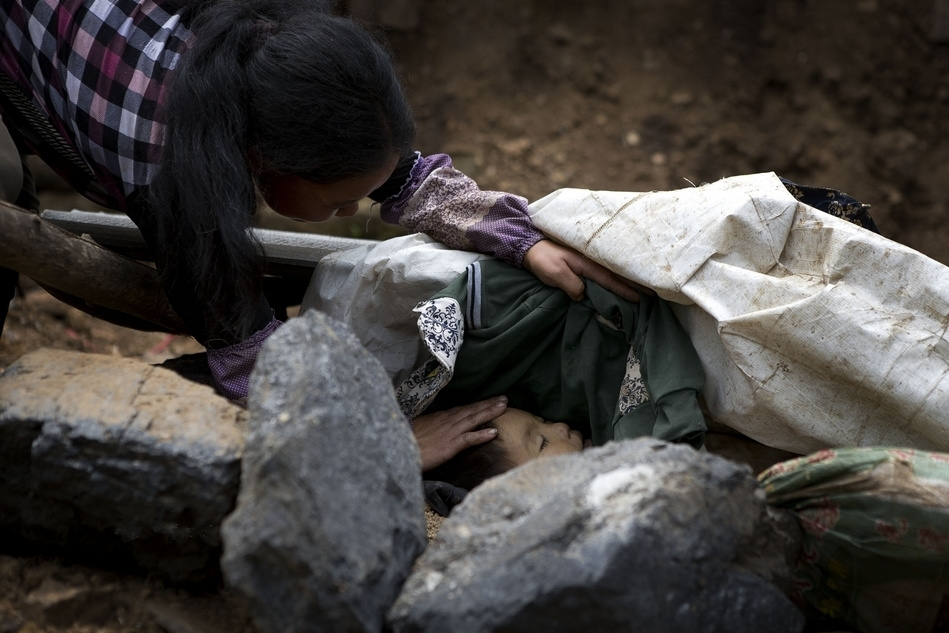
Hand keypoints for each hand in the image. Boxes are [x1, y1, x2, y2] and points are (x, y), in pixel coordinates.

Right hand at [412, 396, 506, 470]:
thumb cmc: (406, 439)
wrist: (396, 447)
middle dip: (489, 404)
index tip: (492, 399)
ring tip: (504, 407)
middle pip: (472, 410)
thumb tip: (440, 427)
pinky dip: (481, 435)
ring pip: (473, 419)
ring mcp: (450, 432)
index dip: (478, 404)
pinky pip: (468, 439)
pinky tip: (494, 432)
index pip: (464, 408)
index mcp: (441, 417)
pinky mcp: (449, 445)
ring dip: (489, 412)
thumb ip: (433, 426)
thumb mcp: (421, 428)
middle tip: (505, 398)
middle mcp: (447, 421)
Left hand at [522, 239, 652, 301]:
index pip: (610, 280)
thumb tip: (583, 295)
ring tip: (644, 289)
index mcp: (587, 264)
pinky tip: (621, 283)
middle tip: (653, 292)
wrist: (531, 248)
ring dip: (628, 280)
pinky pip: (604, 274)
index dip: (625, 289)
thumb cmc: (543, 260)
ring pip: (613, 274)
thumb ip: (571, 284)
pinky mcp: (582, 265)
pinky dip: (615, 278)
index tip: (641, 296)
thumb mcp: (556, 273)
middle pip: (618, 275)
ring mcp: (588, 263)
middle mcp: (591, 263)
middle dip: (635, 283)